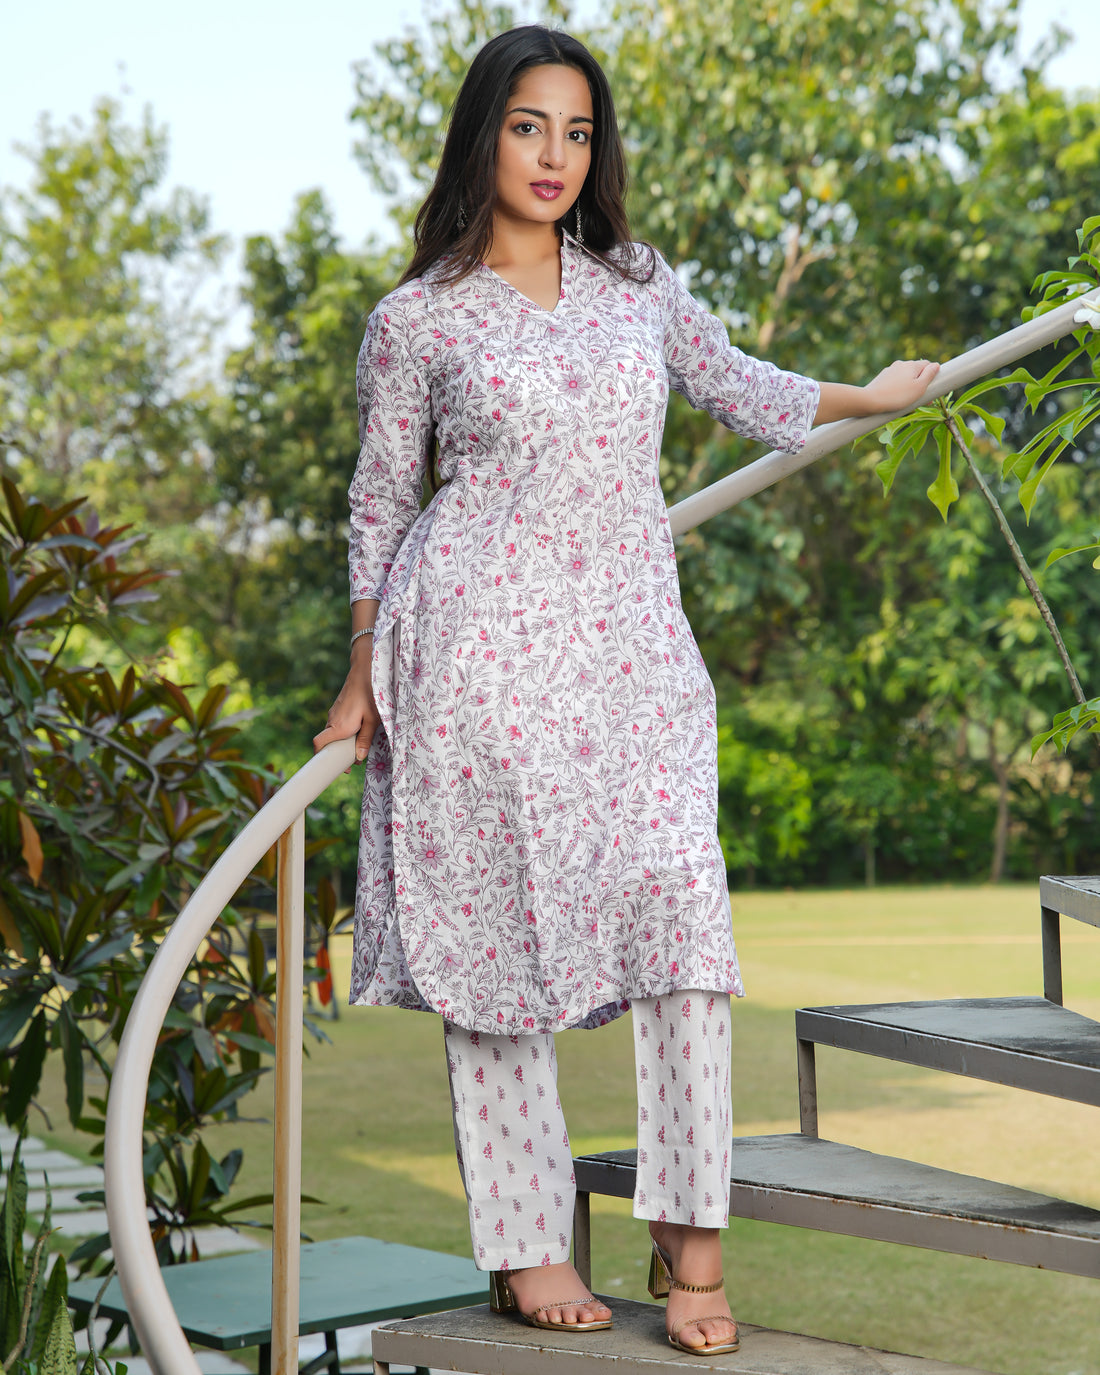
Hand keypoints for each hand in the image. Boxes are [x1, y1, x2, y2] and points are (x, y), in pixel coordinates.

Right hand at [312, 648, 380, 763]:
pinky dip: (344, 732)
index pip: (318, 744)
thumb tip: (358, 758)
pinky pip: (337, 724)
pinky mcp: (338, 708)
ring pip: (334, 733)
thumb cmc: (371, 695)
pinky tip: (359, 730)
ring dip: (342, 742)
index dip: (320, 756)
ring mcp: (334, 713)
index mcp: (339, 727)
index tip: (331, 766)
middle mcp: (333, 721)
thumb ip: (365, 739)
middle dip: (338, 753)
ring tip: (359, 746)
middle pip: (328, 742)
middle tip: (352, 762)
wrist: (366, 670)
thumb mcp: (373, 720)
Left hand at [862, 358, 939, 413]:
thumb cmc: (898, 396)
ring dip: (908, 388)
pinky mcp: (881, 379)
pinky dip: (898, 390)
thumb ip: (929, 375)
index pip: (927, 365)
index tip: (931, 390)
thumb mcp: (919, 387)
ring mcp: (889, 371)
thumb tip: (936, 365)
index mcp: (911, 365)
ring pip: (904, 378)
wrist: (870, 401)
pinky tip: (895, 401)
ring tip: (907, 403)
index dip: (931, 376)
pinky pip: (894, 383)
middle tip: (921, 400)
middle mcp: (900, 364)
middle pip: (915, 372)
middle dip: (919, 384)